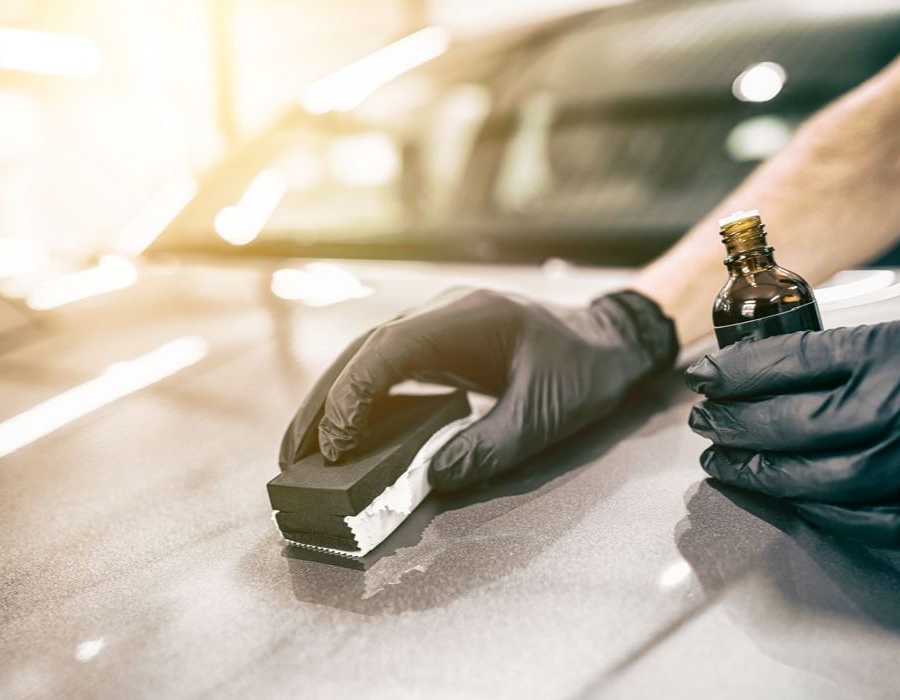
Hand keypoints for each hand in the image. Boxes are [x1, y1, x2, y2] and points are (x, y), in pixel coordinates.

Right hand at [281, 288, 676, 491]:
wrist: (608, 339)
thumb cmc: (583, 371)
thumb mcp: (546, 415)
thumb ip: (489, 446)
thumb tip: (429, 478)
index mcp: (467, 319)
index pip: (389, 350)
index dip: (353, 395)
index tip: (336, 444)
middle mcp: (443, 314)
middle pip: (364, 350)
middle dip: (324, 400)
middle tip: (292, 453)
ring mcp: (439, 325)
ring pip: (368, 355)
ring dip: (333, 397)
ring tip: (303, 446)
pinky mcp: (441, 343)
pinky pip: (388, 365)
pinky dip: (360, 396)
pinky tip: (345, 428)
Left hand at [686, 321, 899, 547]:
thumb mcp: (894, 337)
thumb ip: (836, 351)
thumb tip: (754, 366)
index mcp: (884, 354)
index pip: (780, 361)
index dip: (730, 368)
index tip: (704, 372)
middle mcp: (889, 411)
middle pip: (779, 421)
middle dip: (726, 420)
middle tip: (701, 419)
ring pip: (801, 477)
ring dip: (749, 471)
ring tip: (720, 462)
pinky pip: (846, 519)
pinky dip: (803, 510)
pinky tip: (777, 498)